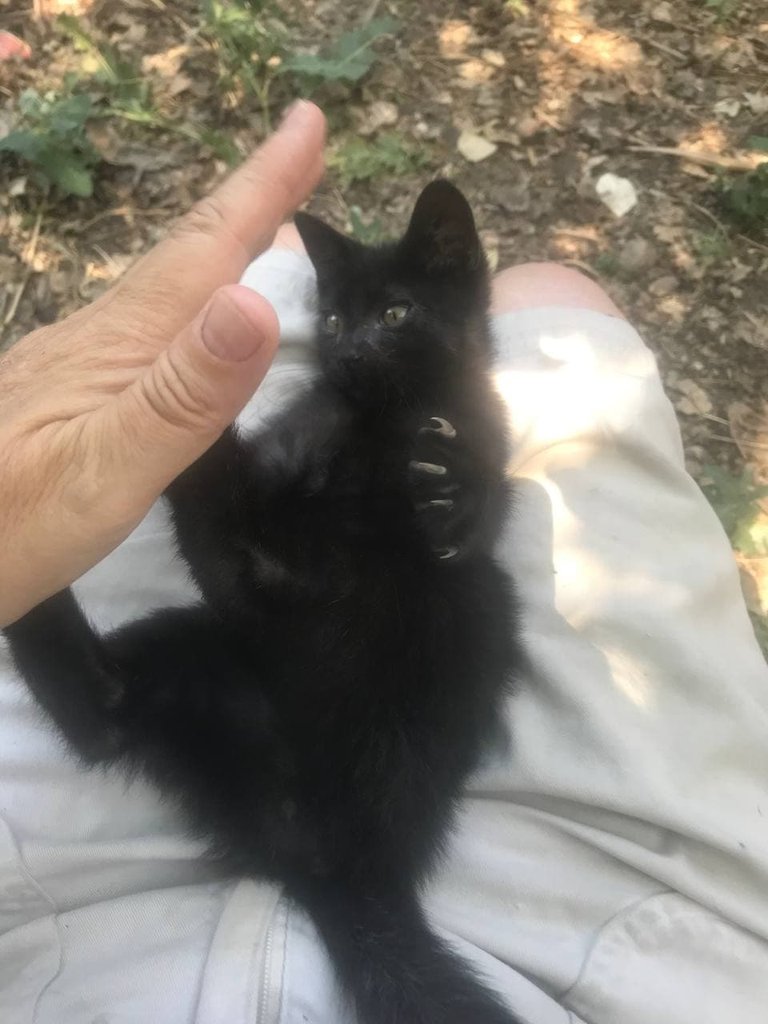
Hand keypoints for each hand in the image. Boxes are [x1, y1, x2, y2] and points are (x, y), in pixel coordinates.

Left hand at [0, 101, 325, 625]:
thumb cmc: (10, 524)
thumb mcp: (103, 470)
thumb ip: (180, 395)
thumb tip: (255, 301)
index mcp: (122, 345)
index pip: (203, 248)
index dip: (261, 186)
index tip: (308, 122)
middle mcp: (101, 338)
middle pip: (188, 256)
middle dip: (251, 205)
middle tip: (306, 165)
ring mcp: (79, 364)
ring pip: (167, 290)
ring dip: (223, 251)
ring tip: (270, 235)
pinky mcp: (69, 394)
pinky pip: (148, 328)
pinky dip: (191, 304)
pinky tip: (193, 328)